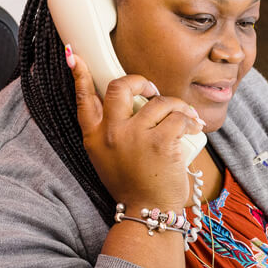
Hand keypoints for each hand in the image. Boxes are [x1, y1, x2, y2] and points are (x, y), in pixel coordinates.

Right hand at [65, 46, 204, 210]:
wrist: (148, 212)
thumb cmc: (134, 185)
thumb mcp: (108, 158)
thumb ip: (111, 131)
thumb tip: (132, 102)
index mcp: (94, 137)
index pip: (83, 99)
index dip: (79, 74)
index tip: (74, 56)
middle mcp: (110, 134)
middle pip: (119, 86)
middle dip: (139, 81)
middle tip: (152, 91)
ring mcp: (134, 137)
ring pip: (158, 101)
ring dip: (176, 106)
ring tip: (185, 119)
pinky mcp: (159, 142)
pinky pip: (178, 117)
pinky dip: (190, 120)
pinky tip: (193, 128)